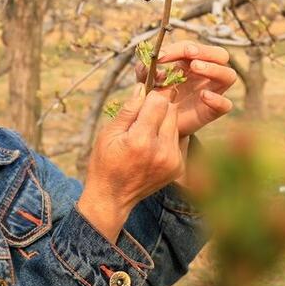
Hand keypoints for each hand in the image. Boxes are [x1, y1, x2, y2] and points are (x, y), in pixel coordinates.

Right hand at [77, 85, 182, 242]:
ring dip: (163, 121)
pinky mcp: (178, 167)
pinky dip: (167, 137)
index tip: (142, 98)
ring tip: (145, 132)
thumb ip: (129, 110)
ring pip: (176, 123)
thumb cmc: (105, 162)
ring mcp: (173, 160)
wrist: (113, 197)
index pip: (159, 101)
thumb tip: (142, 87)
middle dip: (158, 108)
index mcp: (141, 140)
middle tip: (142, 116)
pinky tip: (152, 146)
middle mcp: (162, 150)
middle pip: (171, 110)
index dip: (150, 96)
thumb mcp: (108, 133)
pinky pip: (178, 139)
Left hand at [133, 40, 236, 136]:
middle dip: (205, 51)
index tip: (162, 56)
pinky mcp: (212, 111)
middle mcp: (206, 74)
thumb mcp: (146, 80)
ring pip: (228, 75)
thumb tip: (153, 65)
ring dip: (214, 68)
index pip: (192, 48)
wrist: (157, 124)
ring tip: (196, 67)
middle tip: (190, 55)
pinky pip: (226, 104)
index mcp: (190, 62)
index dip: (178, 48)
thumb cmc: (154, 96)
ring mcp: (212, 91)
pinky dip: (217, 99)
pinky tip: (203, 95)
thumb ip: (145, 69)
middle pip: (220, 55)